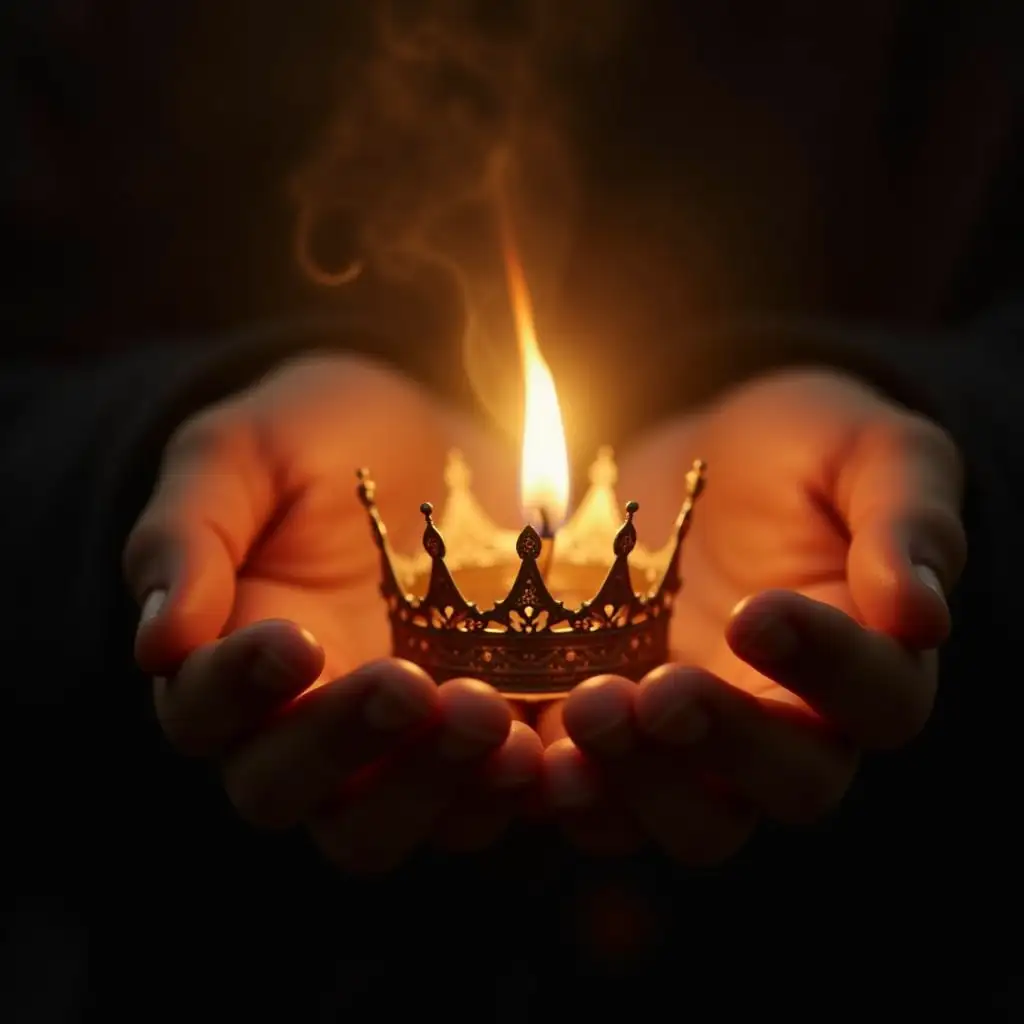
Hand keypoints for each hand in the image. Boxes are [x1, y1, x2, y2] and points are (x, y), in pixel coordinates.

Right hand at [124, 354, 540, 871]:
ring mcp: (388, 746)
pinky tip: (550, 744)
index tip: (293, 640)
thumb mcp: (241, 453)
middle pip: (287, 791)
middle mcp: (298, 725)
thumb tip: (159, 642)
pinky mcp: (474, 742)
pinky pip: (484, 801)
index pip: (202, 710)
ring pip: (380, 825)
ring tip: (490, 719)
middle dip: (344, 747)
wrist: (426, 441)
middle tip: (406, 684)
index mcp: (227, 660)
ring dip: (433, 787)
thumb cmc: (315, 443)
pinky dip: (514, 790)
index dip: (237, 689)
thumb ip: (187, 534)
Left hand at [541, 369, 965, 860]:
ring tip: (587, 714)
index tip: (758, 611)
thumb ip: (907, 518)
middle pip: (788, 784)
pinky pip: (604, 802)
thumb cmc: (796, 453)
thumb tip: (920, 612)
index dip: (827, 665)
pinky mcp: (622, 745)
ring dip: (640, 784)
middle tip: (661, 690)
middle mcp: (795, 728)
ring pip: (695, 821)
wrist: (696, 464)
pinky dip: (568, 790)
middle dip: (722, 742)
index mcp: (869, 664)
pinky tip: (529, 746)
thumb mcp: (867, 451)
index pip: (879, 696)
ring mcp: (703, 748)